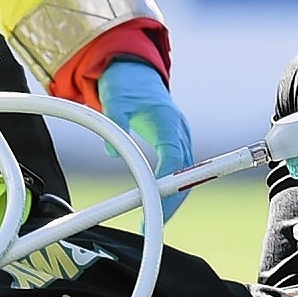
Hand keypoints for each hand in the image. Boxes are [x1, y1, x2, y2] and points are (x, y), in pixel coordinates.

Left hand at [97, 60, 194, 220]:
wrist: (136, 71)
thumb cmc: (127, 84)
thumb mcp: (115, 99)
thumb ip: (115, 122)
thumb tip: (112, 152)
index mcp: (169, 121)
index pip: (175, 159)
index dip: (168, 184)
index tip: (155, 204)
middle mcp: (179, 131)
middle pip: (185, 173)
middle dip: (172, 201)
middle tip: (154, 225)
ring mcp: (180, 138)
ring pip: (184, 175)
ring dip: (173, 200)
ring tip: (154, 224)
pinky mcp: (174, 143)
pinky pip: (178, 171)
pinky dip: (171, 190)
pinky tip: (157, 207)